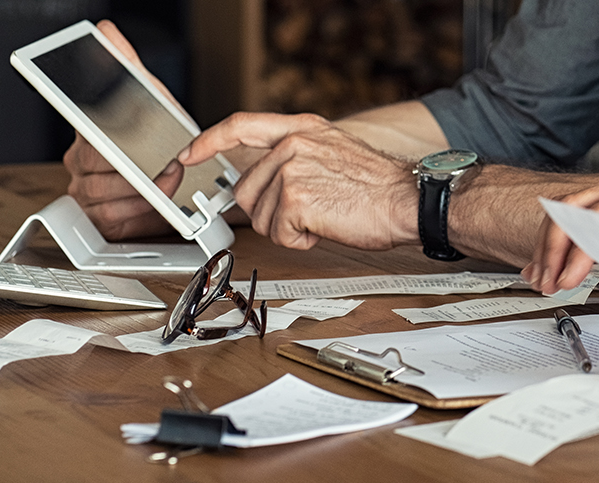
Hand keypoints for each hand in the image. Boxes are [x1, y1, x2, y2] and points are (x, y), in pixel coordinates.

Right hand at [61, 20, 186, 239]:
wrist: (176, 176)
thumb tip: (105, 31)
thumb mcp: (149, 97)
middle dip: (134, 164)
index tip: (114, 140)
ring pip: (102, 190)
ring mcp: (85, 189)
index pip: (81, 126)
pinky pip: (109, 215)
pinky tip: (154, 200)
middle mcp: (80, 160)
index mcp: (87, 129)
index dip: (99, 134)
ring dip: (140, 188)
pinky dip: (136, 209)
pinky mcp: (98, 217)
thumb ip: (127, 65)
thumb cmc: (157, 138)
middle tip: (164, 162)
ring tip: (167, 179)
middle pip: (96, 162)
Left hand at [177, 112, 416, 250]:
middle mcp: (292, 144)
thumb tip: (262, 180)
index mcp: (301, 128)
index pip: (240, 126)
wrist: (410, 200)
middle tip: (309, 211)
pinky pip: (279, 234)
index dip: (208, 141)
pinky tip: (327, 226)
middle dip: (271, 212)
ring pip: (262, 216)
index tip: (188, 155)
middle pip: (246, 189)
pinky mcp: (295, 199)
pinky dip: (301, 241)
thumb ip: (294, 156)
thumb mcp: (332, 152)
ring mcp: (291, 170)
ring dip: (290, 228)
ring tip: (325, 215)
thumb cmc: (379, 186)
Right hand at [523, 168, 598, 300]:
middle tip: (547, 280)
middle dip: (554, 247)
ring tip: (543, 277)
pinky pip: (586, 219)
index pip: (598, 218)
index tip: (568, 279)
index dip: (577, 252)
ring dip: (554, 245)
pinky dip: (567, 242)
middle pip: (574, 208)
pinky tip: (553, 263)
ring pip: (573, 212)